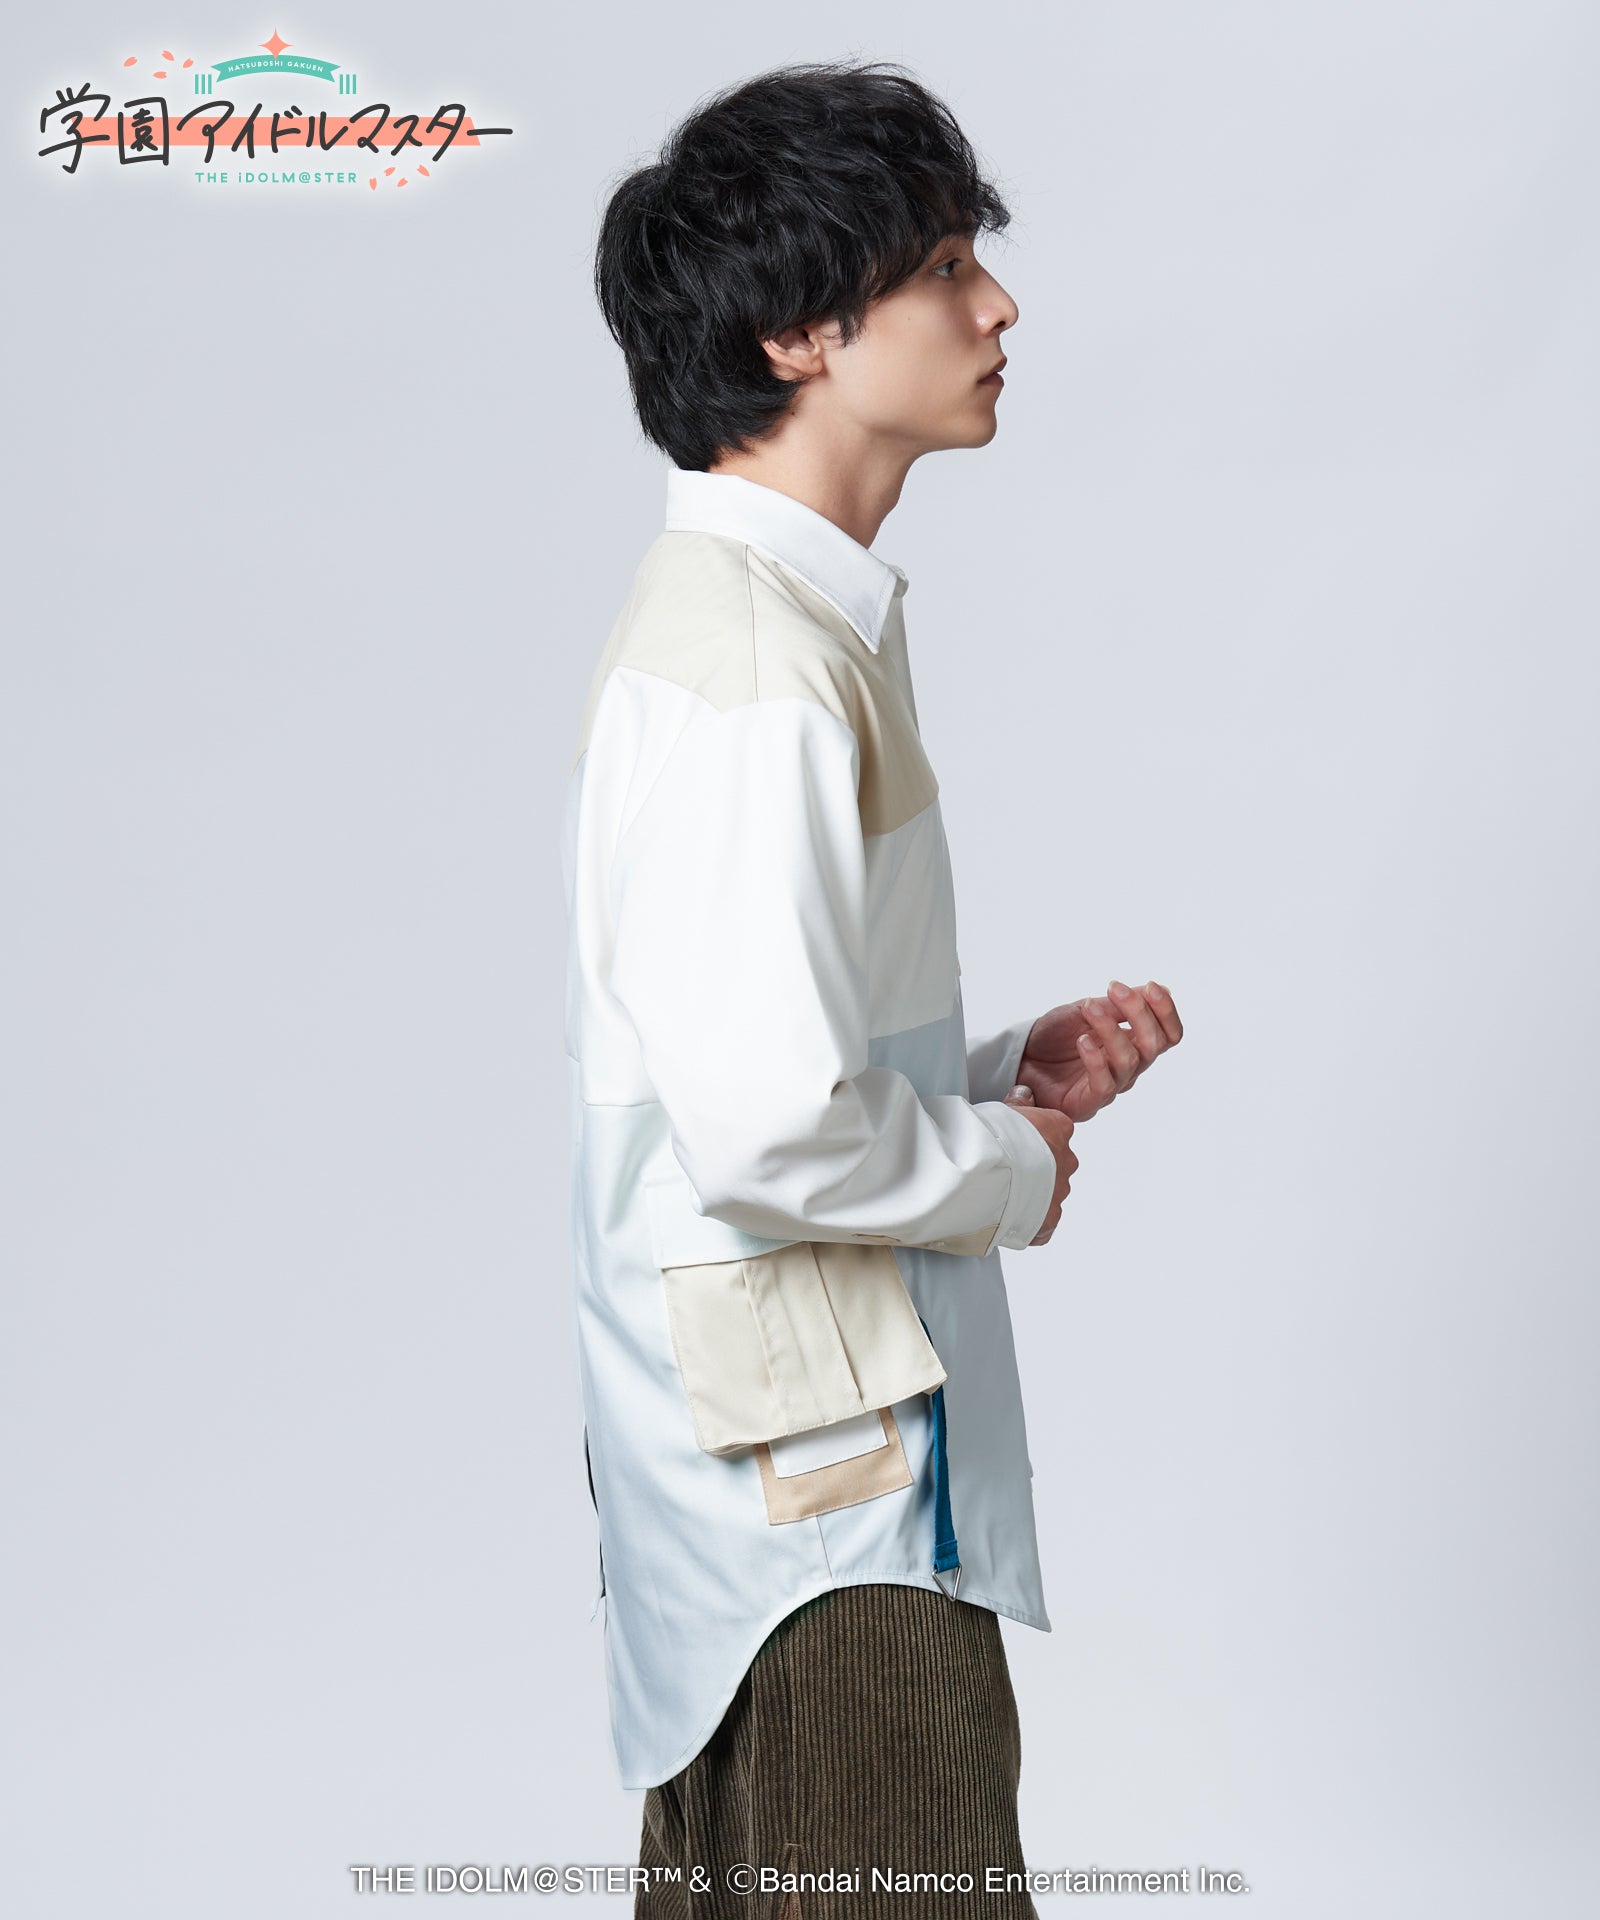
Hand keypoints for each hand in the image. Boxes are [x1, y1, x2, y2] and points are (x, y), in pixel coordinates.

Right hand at [1000, 1087, 1077, 1244]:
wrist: (988, 1171)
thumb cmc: (994, 1138)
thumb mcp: (1005, 1109)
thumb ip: (1020, 1104)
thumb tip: (1024, 1093)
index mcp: (1059, 1129)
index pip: (1055, 1131)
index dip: (1034, 1138)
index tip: (1015, 1143)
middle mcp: (1066, 1160)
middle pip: (1055, 1164)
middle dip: (1036, 1168)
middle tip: (1008, 1170)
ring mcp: (1059, 1191)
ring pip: (1049, 1194)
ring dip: (1032, 1195)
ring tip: (1002, 1194)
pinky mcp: (1048, 1220)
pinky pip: (1043, 1224)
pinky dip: (1029, 1223)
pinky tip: (1009, 1217)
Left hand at [1011, 979, 1182, 1123]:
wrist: (1020, 1056)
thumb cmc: (1055, 1036)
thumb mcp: (1086, 1010)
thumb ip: (1119, 1005)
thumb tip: (1159, 990)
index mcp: (1133, 1043)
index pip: (1168, 1034)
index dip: (1166, 1012)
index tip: (1152, 986)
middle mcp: (1128, 1066)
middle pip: (1153, 1045)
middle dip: (1138, 1013)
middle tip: (1114, 989)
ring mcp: (1111, 1085)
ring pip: (1129, 1061)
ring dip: (1110, 1029)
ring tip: (1089, 1008)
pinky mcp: (1090, 1102)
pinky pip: (1104, 1084)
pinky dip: (1096, 1059)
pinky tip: (1081, 1041)